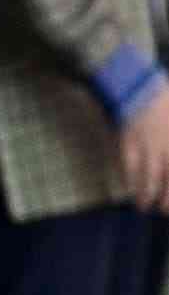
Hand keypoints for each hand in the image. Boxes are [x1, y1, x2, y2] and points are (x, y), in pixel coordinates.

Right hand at [123, 83, 168, 212]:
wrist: (135, 84)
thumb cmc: (161, 98)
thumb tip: (167, 157)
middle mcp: (167, 147)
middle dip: (168, 198)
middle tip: (164, 210)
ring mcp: (148, 146)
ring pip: (150, 177)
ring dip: (149, 195)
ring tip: (146, 207)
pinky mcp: (128, 144)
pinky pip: (131, 168)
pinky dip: (132, 182)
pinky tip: (133, 191)